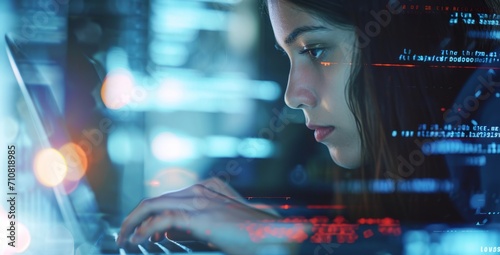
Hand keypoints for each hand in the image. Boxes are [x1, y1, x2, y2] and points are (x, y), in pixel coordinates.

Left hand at [116, 178, 301, 254]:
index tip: (140, 230)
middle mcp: (201, 189)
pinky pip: (161, 220)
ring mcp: (199, 200)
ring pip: (152, 205)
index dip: (149, 213)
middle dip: (134, 217)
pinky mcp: (198, 216)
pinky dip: (144, 229)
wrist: (270, 236)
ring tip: (123, 238)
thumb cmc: (251, 233)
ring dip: (132, 222)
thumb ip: (198, 222)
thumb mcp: (221, 223)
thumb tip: (172, 232)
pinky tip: (137, 239)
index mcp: (208, 187)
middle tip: (122, 234)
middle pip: (155, 199)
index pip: (169, 197)